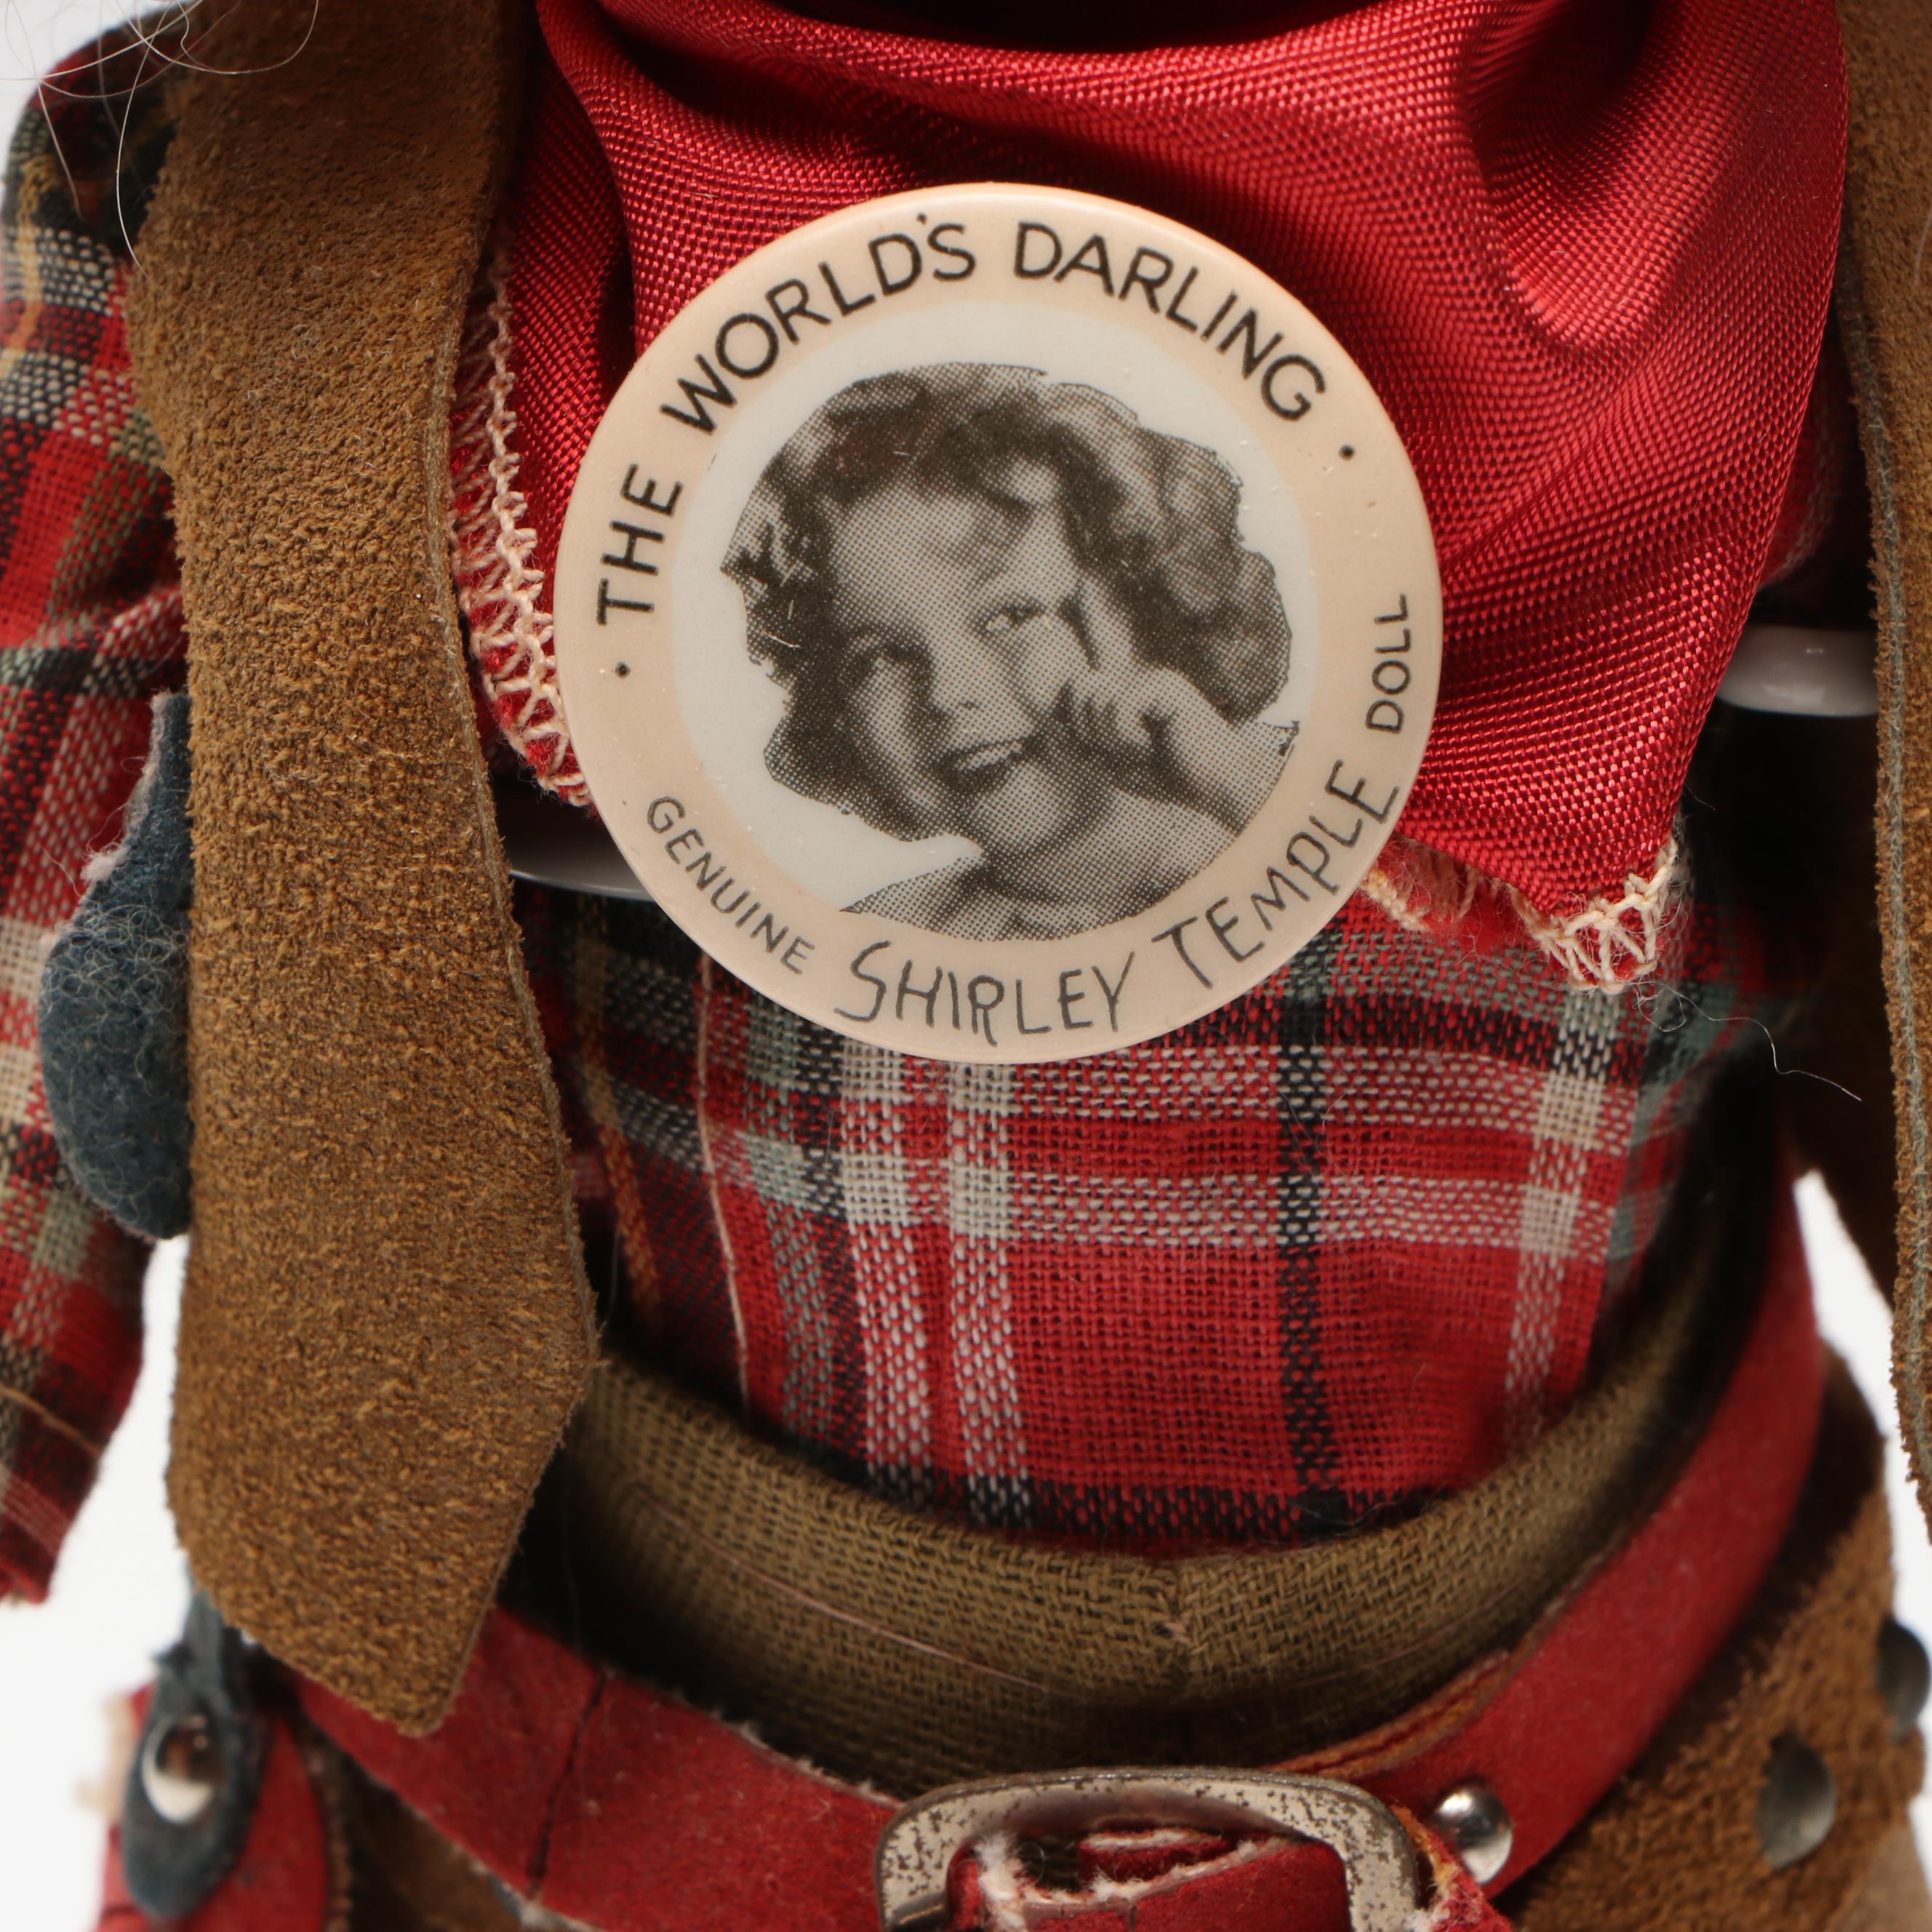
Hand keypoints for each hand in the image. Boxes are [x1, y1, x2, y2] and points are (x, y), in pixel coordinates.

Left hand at [1060, 580, 1281, 831]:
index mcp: (1126, 691)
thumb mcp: (1111, 760)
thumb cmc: (1168, 773)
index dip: (1092, 615)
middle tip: (1125, 751)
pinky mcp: (1164, 685)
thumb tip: (1051, 715)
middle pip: (1076, 688)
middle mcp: (1136, 676)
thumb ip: (1082, 738)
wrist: (1214, 784)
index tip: (1083, 579)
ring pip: (1094, 699)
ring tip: (1144, 749)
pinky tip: (1154, 745)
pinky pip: (1118, 707)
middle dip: (1086, 732)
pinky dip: (1127, 738)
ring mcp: (1151, 677)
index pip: (1102, 648)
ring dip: (1111, 740)